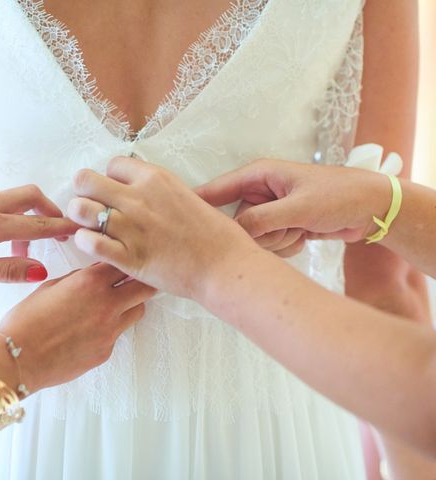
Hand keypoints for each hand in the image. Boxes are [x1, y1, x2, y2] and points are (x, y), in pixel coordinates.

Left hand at [0, 186, 78, 285]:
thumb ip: (7, 269)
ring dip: (19, 219)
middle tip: (55, 231)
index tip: (80, 229)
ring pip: (8, 199)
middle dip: (48, 210)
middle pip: (29, 195)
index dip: (62, 226)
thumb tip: (41, 269)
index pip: (37, 223)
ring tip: (7, 251)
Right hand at [0, 263, 155, 392]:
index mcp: (90, 282)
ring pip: (138, 311)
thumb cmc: (25, 321)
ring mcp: (110, 331)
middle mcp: (107, 305)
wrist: (17, 359)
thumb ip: (78, 278)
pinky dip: (111, 329)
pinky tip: (90, 330)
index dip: (124, 260)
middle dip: (141, 281)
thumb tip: (92, 275)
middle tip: (133, 281)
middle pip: (145, 287)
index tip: (122, 261)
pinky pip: (118, 334)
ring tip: (112, 306)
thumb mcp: (50, 286)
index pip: (123, 263)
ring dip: (131, 304)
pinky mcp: (106, 351)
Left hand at [66, 156, 255, 300]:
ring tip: (92, 227)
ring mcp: (131, 228)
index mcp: (156, 179)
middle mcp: (138, 198)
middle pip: (85, 180)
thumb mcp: (187, 196)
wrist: (225, 267)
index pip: (112, 164)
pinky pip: (88, 242)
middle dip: (85, 193)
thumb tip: (141, 190)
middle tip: (95, 207)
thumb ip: (159, 191)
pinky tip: (95, 245)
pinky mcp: (128, 257)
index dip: (111, 178)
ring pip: (80, 209)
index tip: (118, 193)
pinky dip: (85, 242)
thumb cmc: (214, 235)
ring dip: (82, 218)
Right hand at [195, 159, 391, 256]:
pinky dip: (285, 246)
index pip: (218, 189)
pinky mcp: (280, 226)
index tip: (175, 215)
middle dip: (261, 233)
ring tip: (300, 230)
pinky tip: (304, 237)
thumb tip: (233, 234)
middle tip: (288, 228)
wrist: (372, 208)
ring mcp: (270, 210)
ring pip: (253, 237)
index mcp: (260, 175)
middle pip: (237, 222)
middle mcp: (260, 192)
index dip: (198, 202)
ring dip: (277, 241)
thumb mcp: (299, 208)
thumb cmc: (339, 196)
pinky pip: (268, 244)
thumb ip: (262, 221)